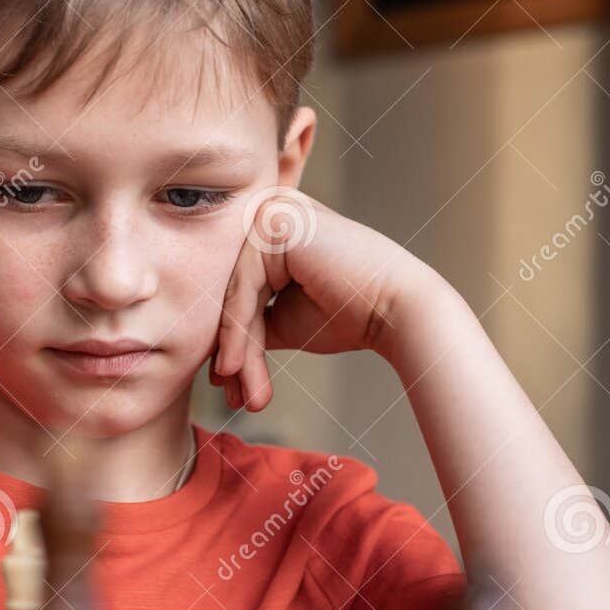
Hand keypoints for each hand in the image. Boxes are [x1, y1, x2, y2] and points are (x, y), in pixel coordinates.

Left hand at [210, 187, 410, 411]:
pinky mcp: (275, 221)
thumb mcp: (283, 318)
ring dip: (235, 350)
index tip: (228, 388)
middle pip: (233, 291)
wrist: (397, 311)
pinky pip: (243, 286)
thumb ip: (247, 321)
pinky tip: (236, 368)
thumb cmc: (350, 314)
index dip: (231, 341)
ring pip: (235, 294)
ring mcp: (271, 210)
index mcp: (272, 227)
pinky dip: (237, 332)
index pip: (238, 289)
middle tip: (232, 399)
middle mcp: (269, 211)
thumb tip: (212, 354)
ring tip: (239, 395)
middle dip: (231, 350)